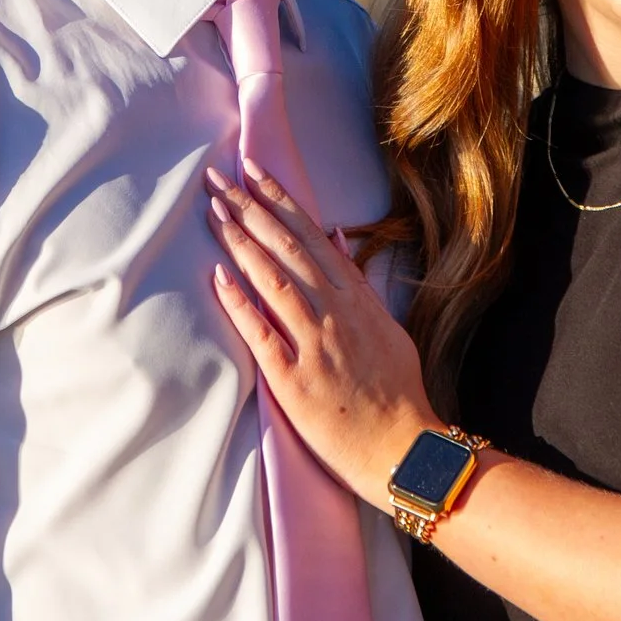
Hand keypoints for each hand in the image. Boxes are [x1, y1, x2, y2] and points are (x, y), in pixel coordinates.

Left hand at [206, 164, 441, 505]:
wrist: (407, 448)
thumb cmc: (398, 392)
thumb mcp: (388, 326)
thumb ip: (360, 283)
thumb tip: (338, 237)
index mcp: (358, 299)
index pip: (313, 237)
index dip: (281, 200)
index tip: (254, 171)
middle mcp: (337, 314)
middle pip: (288, 248)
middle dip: (251, 209)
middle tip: (218, 178)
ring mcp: (316, 346)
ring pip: (274, 282)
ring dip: (242, 243)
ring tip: (214, 211)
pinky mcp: (296, 382)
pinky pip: (263, 336)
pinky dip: (241, 304)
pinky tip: (218, 276)